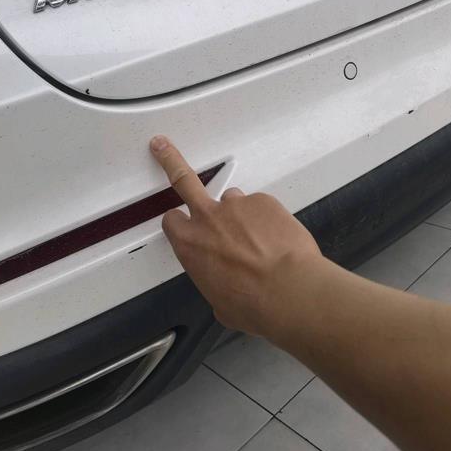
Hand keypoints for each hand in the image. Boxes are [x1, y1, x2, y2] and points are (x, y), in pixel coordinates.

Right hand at [150, 135, 320, 336]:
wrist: (288, 291)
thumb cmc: (254, 304)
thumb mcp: (222, 305)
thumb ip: (217, 285)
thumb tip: (228, 290)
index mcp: (190, 246)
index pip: (172, 222)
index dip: (179, 223)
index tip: (182, 223)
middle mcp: (208, 219)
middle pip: (183, 179)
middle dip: (169, 159)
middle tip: (162, 146)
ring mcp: (236, 205)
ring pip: (234, 200)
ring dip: (242, 214)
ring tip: (261, 238)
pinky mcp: (263, 201)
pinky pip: (262, 207)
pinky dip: (269, 220)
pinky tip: (278, 239)